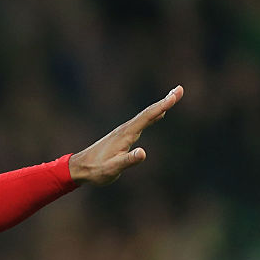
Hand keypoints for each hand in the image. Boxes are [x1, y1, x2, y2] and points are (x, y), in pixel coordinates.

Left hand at [68, 85, 183, 184]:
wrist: (79, 168)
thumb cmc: (96, 170)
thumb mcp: (112, 169)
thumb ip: (128, 161)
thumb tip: (143, 153)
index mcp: (126, 135)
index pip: (147, 117)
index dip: (163, 106)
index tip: (176, 95)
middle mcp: (125, 129)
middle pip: (148, 112)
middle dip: (165, 101)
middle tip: (180, 89)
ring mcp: (124, 131)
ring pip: (145, 115)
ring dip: (160, 106)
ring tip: (173, 97)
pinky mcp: (122, 136)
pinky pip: (141, 122)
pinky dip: (152, 115)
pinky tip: (157, 114)